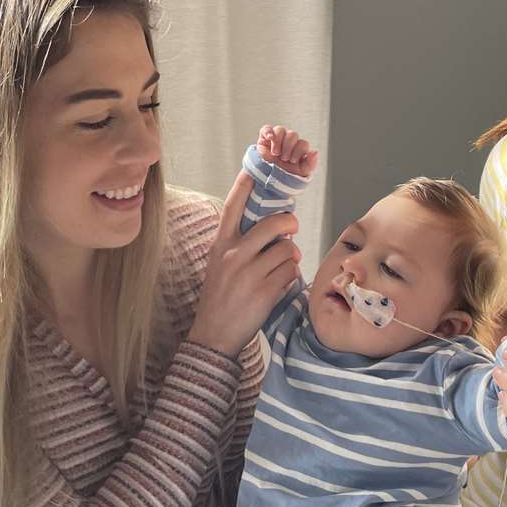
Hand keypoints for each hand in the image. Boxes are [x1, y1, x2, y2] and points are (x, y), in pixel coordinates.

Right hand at [189, 173, 301, 355]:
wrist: (214, 335)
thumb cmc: (220, 297)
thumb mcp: (220, 264)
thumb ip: (240, 244)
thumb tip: (274, 228)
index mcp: (221, 245)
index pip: (233, 208)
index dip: (245, 187)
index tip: (255, 171)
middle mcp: (233, 255)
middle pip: (273, 224)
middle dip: (289, 223)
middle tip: (292, 227)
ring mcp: (249, 273)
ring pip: (286, 251)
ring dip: (289, 259)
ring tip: (280, 268)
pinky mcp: (264, 291)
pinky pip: (290, 273)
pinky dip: (290, 277)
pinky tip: (279, 285)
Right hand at [257, 124, 317, 178]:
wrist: (270, 179)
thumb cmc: (287, 174)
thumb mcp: (301, 172)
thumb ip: (310, 163)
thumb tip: (315, 152)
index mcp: (299, 148)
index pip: (303, 143)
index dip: (298, 151)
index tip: (293, 161)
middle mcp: (289, 141)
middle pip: (292, 134)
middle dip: (288, 147)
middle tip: (284, 159)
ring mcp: (277, 138)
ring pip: (280, 130)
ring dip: (278, 142)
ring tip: (276, 153)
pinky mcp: (265, 138)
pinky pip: (266, 129)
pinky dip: (268, 132)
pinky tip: (270, 138)